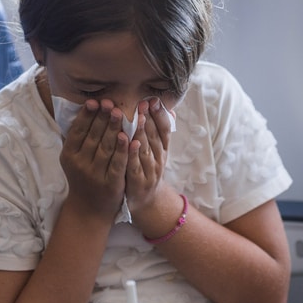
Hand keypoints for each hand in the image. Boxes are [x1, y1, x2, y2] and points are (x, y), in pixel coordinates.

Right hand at [59, 98, 128, 218]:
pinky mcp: (111, 184)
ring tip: (120, 113)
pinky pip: (117, 163)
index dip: (87, 116)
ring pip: (105, 147)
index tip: (95, 101)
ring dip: (113, 129)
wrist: (89, 209)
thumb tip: (85, 110)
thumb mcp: (73, 159)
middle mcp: (80, 164)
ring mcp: (95, 175)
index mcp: (69, 155)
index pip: (78, 131)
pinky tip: (129, 137)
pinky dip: (123, 150)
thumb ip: (77, 138)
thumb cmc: (82, 177)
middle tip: (110, 102)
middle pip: (93, 137)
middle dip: (102, 118)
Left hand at [125, 98, 171, 216]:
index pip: (165, 129)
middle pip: (156, 137)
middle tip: (143, 103)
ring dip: (143, 133)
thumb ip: (160, 132)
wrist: (146, 202)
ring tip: (139, 118)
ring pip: (147, 150)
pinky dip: (134, 154)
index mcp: (163, 150)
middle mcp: (159, 159)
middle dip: (150, 119)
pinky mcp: (138, 183)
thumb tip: (171, 109)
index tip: (153, 100)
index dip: (160, 115)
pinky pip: (136, 166)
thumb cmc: (147, 170)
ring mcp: (150, 171)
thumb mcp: (157, 152)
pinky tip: (130, 142)